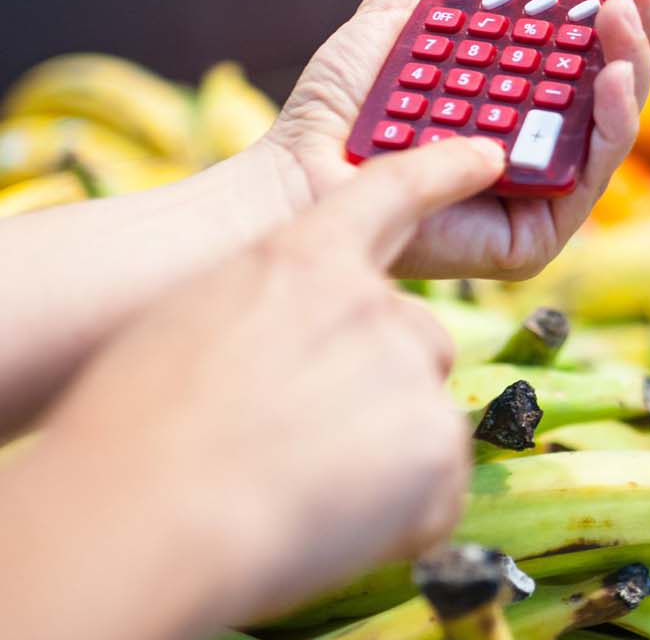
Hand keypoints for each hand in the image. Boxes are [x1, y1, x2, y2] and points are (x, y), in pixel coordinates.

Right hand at [8, 138, 506, 637]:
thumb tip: (287, 352)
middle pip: (415, 336)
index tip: (483, 156)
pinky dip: (398, 515)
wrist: (143, 517)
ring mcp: (409, 368)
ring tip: (301, 492)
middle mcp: (370, 301)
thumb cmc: (132, 434)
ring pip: (422, 413)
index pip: (392, 190)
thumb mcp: (188, 332)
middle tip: (308, 437)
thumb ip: (262, 318)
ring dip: (381, 454)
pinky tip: (330, 526)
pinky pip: (436, 485)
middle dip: (377, 385)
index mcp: (299, 260)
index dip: (443, 170)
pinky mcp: (436, 442)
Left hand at [263, 0, 649, 279]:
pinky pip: (595, 166)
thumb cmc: (343, 106)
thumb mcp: (397, 6)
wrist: (302, 172)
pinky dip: (612, 117)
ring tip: (622, 8)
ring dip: (635, 53)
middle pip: (619, 64)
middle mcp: (547, 124)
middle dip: (645, 11)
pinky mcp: (544, 224)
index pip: (599, 28)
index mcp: (527, 76)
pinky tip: (609, 72)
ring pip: (619, 111)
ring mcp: (550, 173)